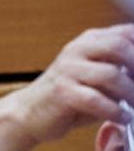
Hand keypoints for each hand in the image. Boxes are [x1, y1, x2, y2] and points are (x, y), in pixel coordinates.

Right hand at [12, 24, 133, 143]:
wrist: (27, 114)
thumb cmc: (65, 99)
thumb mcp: (95, 77)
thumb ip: (120, 71)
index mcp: (89, 41)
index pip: (127, 34)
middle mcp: (77, 50)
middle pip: (119, 47)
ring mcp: (67, 70)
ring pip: (110, 74)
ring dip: (130, 93)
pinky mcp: (61, 92)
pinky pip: (95, 99)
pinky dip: (113, 110)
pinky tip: (121, 117)